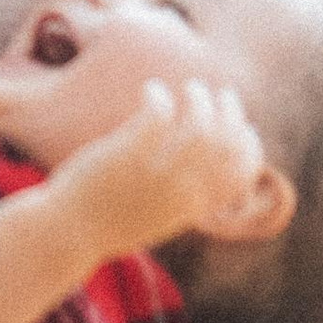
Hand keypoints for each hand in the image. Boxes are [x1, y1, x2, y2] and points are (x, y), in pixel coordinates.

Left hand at [51, 79, 271, 256]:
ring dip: (201, 100)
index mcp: (193, 208)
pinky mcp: (127, 153)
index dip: (251, 147)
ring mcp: (156, 172)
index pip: (241, 176)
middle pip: (226, 144)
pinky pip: (158, 114)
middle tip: (224, 95)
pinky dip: (160, 96)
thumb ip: (184, 197)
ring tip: (191, 89)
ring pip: (199, 125)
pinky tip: (152, 89)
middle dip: (232, 115)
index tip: (245, 128)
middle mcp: (182, 190)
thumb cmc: (112, 222)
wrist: (71, 234)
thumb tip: (196, 172)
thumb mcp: (160, 217)